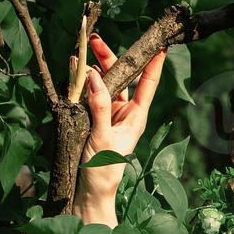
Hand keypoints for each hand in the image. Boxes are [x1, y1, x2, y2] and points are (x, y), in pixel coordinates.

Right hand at [74, 32, 167, 199]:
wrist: (89, 193)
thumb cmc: (103, 171)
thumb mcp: (103, 137)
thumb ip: (99, 106)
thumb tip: (94, 76)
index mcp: (135, 116)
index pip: (148, 83)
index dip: (154, 62)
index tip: (161, 43)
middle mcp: (124, 112)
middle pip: (121, 77)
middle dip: (109, 56)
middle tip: (95, 40)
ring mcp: (108, 115)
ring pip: (103, 83)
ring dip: (93, 68)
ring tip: (80, 53)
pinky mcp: (92, 119)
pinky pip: (88, 95)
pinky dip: (81, 82)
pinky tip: (73, 72)